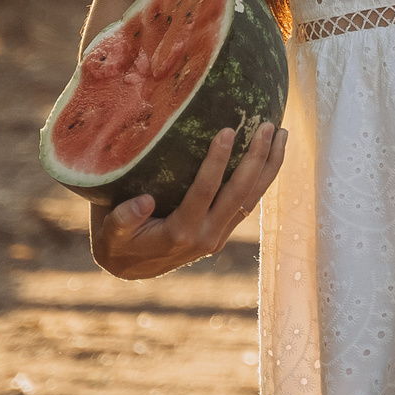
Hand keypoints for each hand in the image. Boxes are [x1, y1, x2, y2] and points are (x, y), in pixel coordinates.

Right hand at [89, 122, 286, 280]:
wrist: (130, 269)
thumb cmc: (118, 243)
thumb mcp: (111, 233)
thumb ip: (124, 219)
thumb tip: (144, 202)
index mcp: (179, 233)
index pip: (204, 192)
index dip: (217, 162)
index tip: (228, 131)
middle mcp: (207, 236)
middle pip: (239, 194)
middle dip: (256, 159)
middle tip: (269, 125)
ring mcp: (219, 235)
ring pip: (252, 199)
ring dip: (269, 167)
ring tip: (283, 134)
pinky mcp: (224, 231)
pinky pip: (248, 202)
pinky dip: (262, 178)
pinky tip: (271, 155)